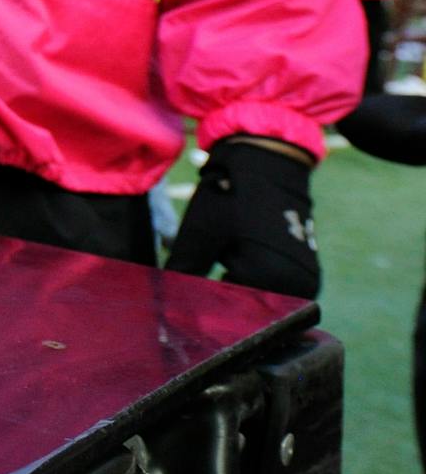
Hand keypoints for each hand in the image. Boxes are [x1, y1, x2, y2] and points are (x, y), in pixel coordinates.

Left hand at [168, 138, 318, 298]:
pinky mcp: (307, 270)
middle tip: (198, 285)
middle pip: (250, 311)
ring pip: (262, 301)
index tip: (185, 302)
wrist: (268, 162)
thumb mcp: (199, 232)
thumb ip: (185, 271)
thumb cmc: (230, 194)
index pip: (231, 311)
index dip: (204, 308)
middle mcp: (296, 285)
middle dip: (222, 304)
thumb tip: (166, 301)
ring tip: (220, 265)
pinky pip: (276, 289)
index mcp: (269, 278)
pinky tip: (235, 262)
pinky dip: (254, 283)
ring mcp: (306, 279)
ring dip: (239, 293)